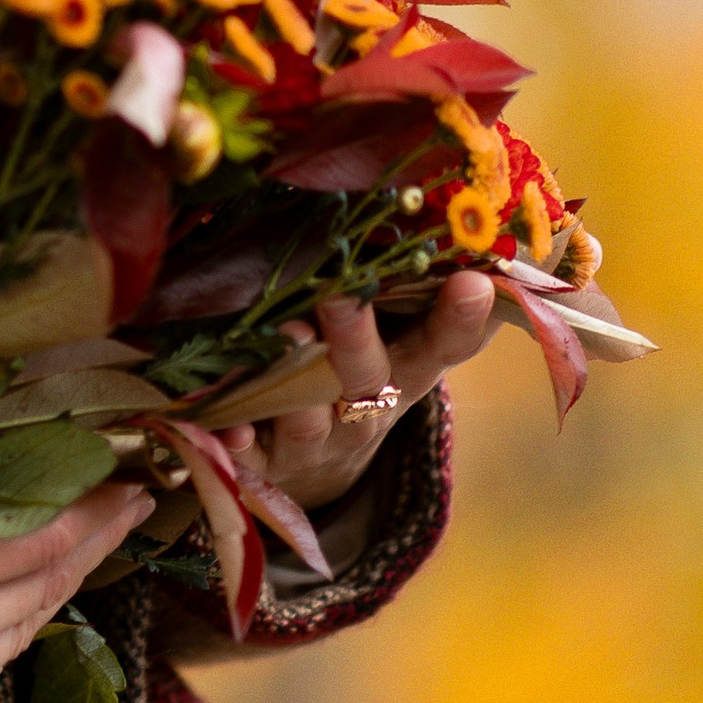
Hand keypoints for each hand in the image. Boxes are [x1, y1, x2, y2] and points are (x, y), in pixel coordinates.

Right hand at [0, 343, 154, 702]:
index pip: (37, 537)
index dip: (90, 509)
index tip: (133, 483)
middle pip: (43, 583)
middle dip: (93, 544)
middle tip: (134, 512)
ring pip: (20, 631)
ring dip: (60, 592)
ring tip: (85, 565)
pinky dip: (15, 640)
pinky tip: (7, 638)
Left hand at [217, 272, 496, 523]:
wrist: (323, 465)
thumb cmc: (365, 375)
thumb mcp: (404, 342)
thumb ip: (424, 291)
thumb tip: (474, 237)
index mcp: (408, 373)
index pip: (445, 345)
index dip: (460, 319)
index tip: (472, 283)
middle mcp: (365, 411)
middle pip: (367, 377)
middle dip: (355, 338)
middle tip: (341, 297)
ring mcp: (315, 442)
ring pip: (310, 421)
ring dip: (298, 389)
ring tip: (285, 340)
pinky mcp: (267, 465)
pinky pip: (252, 457)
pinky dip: (239, 442)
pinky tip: (228, 425)